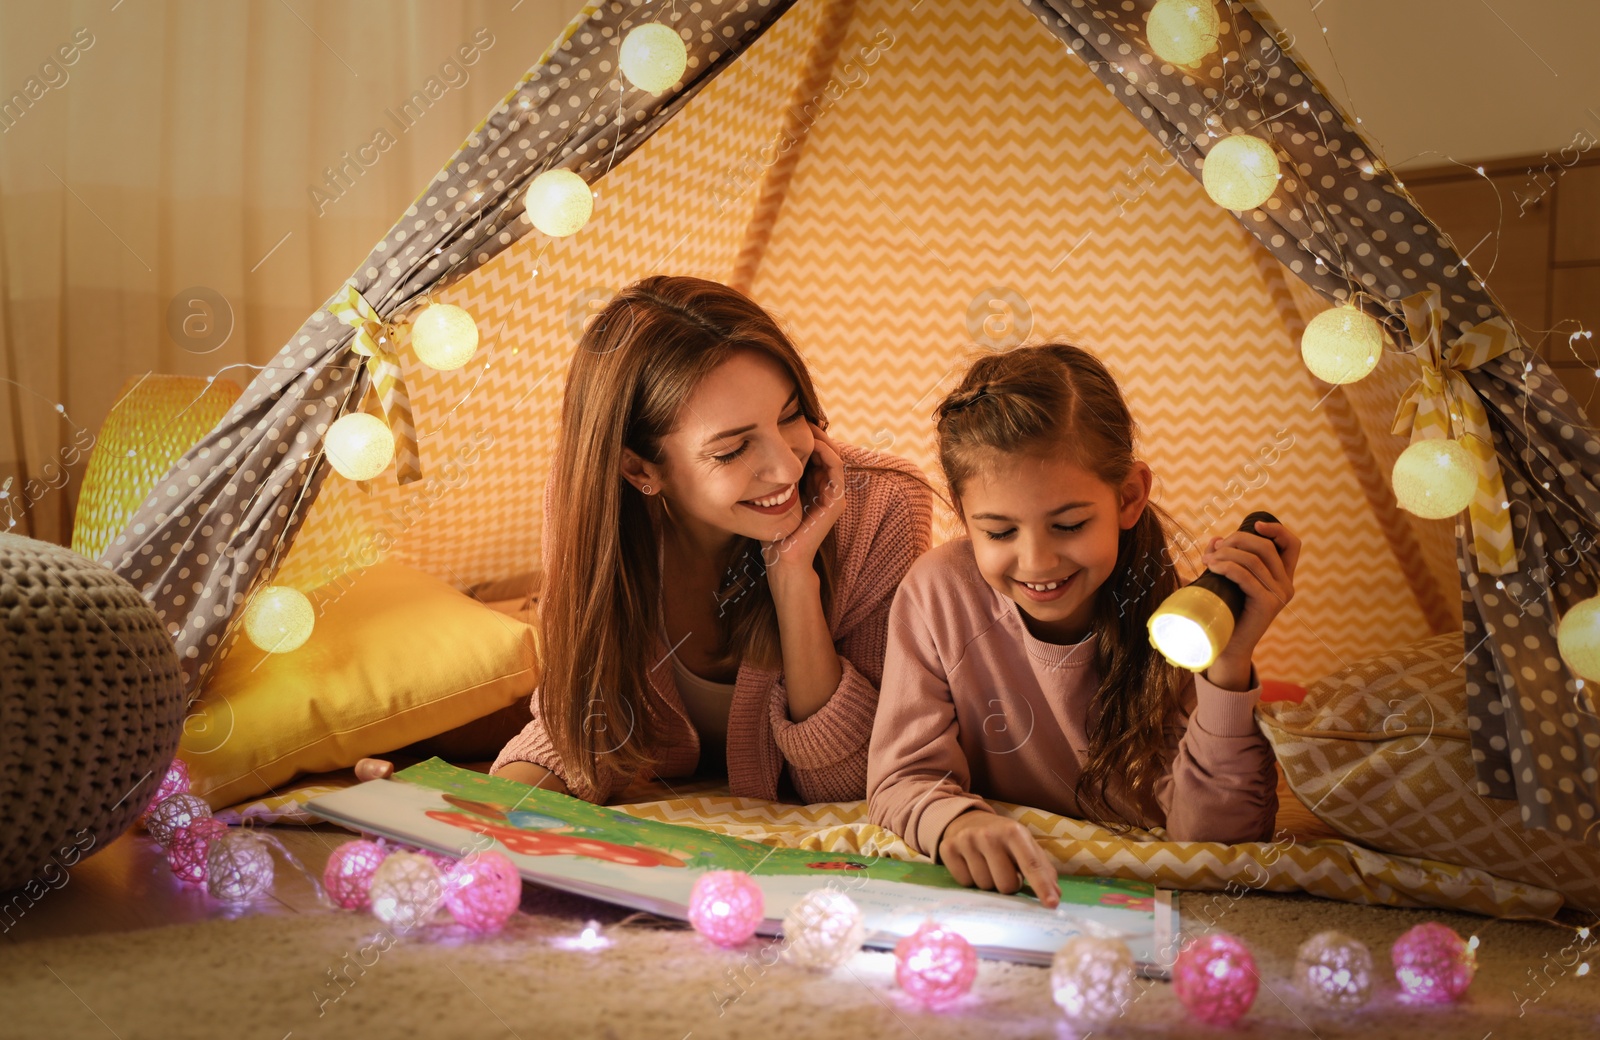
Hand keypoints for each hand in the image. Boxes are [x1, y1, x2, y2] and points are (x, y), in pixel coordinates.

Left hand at [761, 421, 847, 580]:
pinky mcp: (836, 502)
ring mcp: (834, 495)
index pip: (814, 452)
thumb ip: (771, 477)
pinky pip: (836, 470)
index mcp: (812, 486)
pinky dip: (827, 453)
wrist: (782, 559)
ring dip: (822, 438)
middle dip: (814, 432)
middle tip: (799, 415)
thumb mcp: (770, 495)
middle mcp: (826, 488)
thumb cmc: (772, 530)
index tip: (788, 420)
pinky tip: (813, 443)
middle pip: (825, 450)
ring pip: (833, 455)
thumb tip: (754, 451)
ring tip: (807, 424)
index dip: (805, 435)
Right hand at [938, 810, 1060, 907]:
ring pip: (985, 885)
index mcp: (1013, 832)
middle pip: (1006, 884)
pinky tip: (971, 864)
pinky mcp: (948, 848)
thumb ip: (1041, 868)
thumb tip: (1055, 894)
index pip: (1031, 864)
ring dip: (989, 881)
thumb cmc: (1001, 837)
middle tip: (1004, 869)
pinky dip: (970, 879)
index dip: (1042, 886)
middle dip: (1009, 884)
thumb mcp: (1024, 844)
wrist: (966, 819)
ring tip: (987, 865)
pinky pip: (964, 882)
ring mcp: (966, 841)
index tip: (1051, 904)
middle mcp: (988, 834)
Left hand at [1199, 518, 1300, 671]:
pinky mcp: (1267, 604)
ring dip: (1226, 554)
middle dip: (1238, 540)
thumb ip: (1225, 559)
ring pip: (1254, 560)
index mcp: (1282, 577)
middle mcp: (1286, 585)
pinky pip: (1246, 576)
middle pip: (1266, 547)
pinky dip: (1227, 566)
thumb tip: (1215, 539)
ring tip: (1207, 560)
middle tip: (1215, 549)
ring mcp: (1278, 595)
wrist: (1226, 647)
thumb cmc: (1226, 611)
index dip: (1277, 529)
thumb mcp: (1227, 579)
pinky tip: (1212, 566)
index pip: (1292, 545)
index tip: (1255, 524)